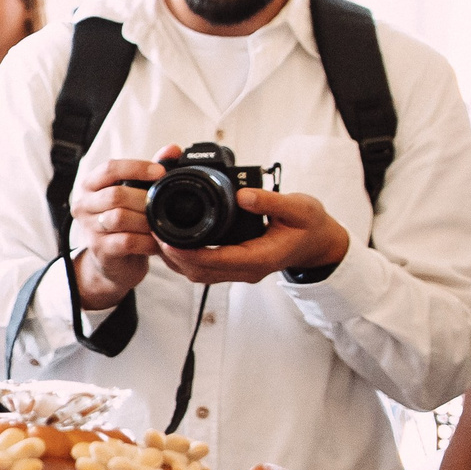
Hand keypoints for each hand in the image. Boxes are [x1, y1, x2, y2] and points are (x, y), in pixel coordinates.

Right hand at [68, 150, 175, 309]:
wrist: (113, 261)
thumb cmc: (124, 222)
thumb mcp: (133, 195)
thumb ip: (150, 172)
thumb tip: (173, 150)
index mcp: (90, 185)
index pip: (109, 168)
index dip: (136, 168)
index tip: (160, 172)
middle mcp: (84, 205)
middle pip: (115, 194)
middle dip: (144, 199)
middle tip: (163, 203)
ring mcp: (89, 228)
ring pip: (119, 218)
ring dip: (146, 220)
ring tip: (160, 223)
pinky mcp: (99, 249)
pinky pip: (126, 241)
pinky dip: (146, 240)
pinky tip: (156, 241)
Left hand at [152, 187, 349, 286]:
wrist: (320, 243)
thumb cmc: (311, 225)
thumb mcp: (299, 209)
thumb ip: (272, 202)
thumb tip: (243, 195)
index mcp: (261, 258)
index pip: (216, 260)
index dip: (187, 252)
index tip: (165, 237)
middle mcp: (248, 270)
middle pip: (200, 272)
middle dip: (172, 257)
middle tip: (150, 234)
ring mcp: (241, 271)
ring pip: (199, 274)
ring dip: (175, 260)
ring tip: (155, 236)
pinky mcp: (236, 267)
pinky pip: (205, 269)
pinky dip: (186, 258)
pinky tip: (173, 241)